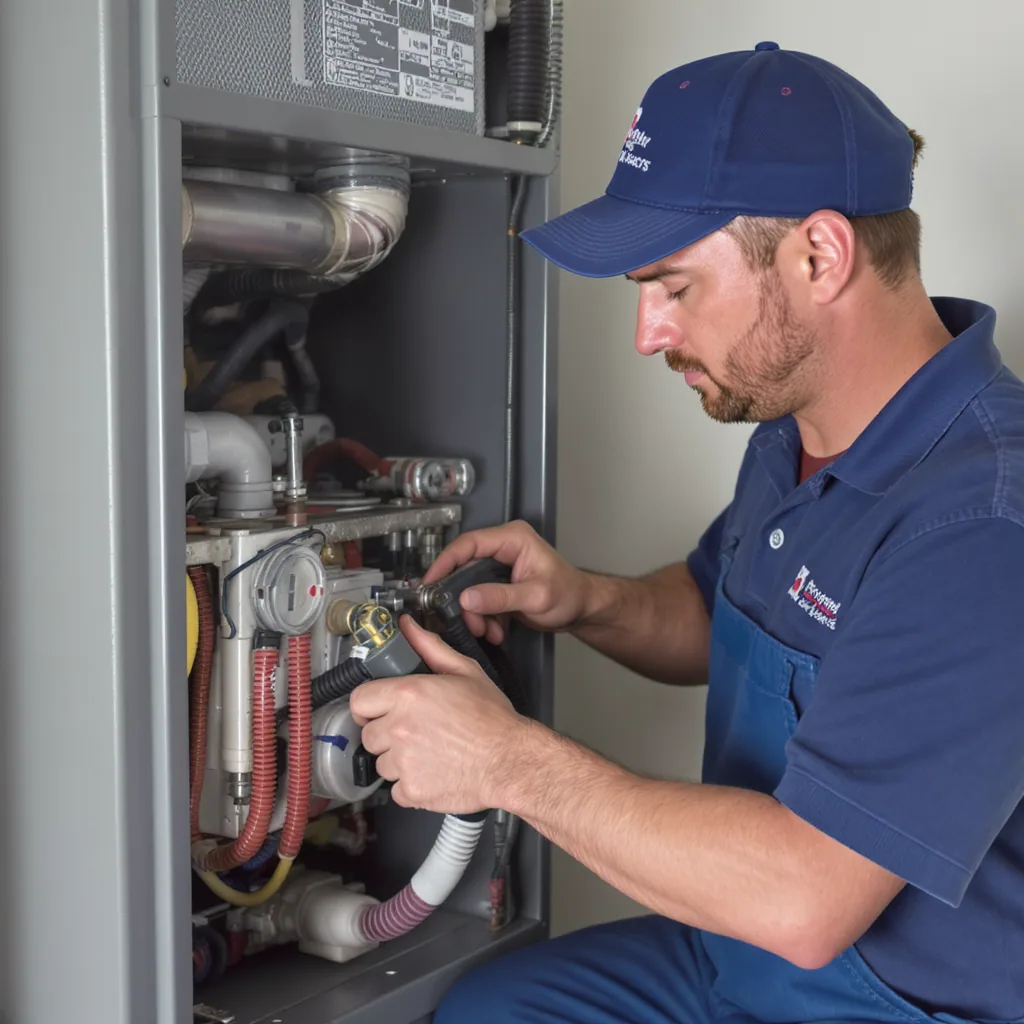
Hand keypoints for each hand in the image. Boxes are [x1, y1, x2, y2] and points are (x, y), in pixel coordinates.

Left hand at [350, 617, 526, 812]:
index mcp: (408, 694)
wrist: (511, 761)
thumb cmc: (492, 719)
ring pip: (381, 764)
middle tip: (415, 732)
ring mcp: (404, 762)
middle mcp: (399, 728)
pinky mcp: (412, 791)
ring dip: (399, 760)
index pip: (359, 700)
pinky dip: (412, 785)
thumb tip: (408, 627)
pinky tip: (434, 772)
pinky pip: (397, 790)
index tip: (378, 711)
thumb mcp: (465, 672)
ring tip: (429, 752)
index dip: (368, 705)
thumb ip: (430, 647)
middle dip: (387, 734)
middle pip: (368, 734)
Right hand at [422, 520, 591, 644]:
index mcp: (513, 539)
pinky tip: (494, 630)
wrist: (582, 609)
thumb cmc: (570, 593)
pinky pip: (480, 599)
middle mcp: (504, 548)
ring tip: (485, 630)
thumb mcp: (535, 597)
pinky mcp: (499, 584)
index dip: (446, 562)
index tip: (431, 581)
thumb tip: (467, 598)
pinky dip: (484, 617)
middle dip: (462, 598)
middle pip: (465, 568)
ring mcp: (500, 566)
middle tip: (462, 618)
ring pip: (470, 587)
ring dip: (474, 613)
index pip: (469, 544)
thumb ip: (500, 597)